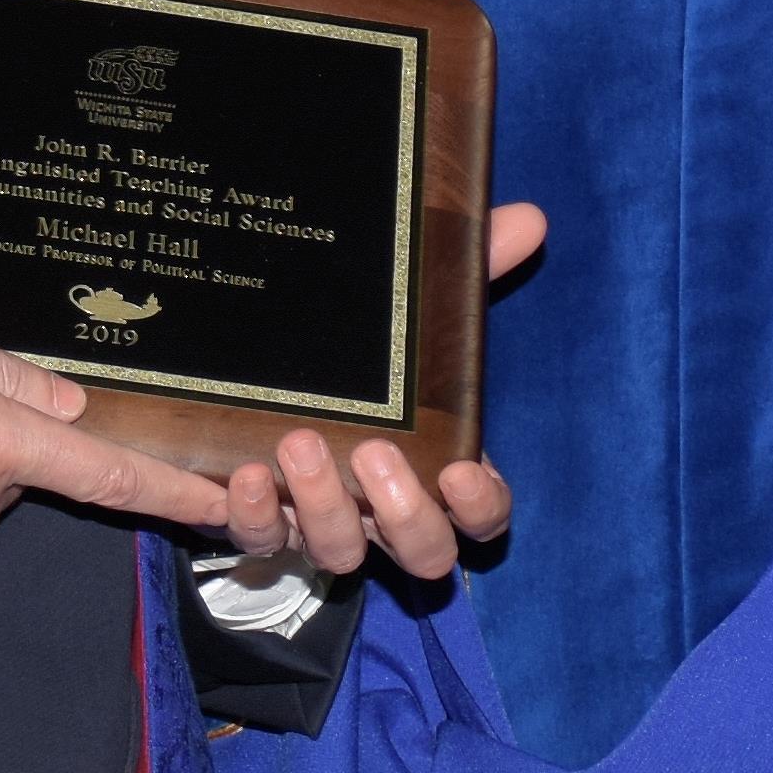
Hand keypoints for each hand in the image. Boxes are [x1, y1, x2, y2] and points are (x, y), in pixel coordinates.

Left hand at [209, 204, 542, 584]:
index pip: (482, 515)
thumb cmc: (367, 349)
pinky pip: (260, 543)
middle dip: (402, 513)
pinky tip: (244, 474)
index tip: (463, 473)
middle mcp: (385, 510)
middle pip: (423, 553)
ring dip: (325, 509)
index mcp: (438, 466)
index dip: (479, 508)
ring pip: (341, 555)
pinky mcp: (261, 521)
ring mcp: (323, 522)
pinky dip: (254, 517)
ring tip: (300, 441)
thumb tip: (528, 218)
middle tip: (376, 451)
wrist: (263, 356)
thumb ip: (472, 264)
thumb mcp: (415, 305)